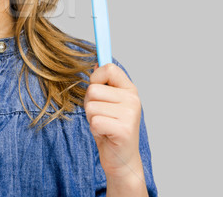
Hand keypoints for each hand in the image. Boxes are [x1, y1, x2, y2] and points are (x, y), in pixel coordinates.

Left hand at [84, 63, 146, 192]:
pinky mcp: (124, 130)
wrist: (121, 160)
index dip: (95, 77)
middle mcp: (133, 99)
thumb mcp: (108, 102)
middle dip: (90, 103)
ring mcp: (130, 114)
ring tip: (104, 126)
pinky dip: (95, 129)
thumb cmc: (110, 129)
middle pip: (93, 89)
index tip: (98, 90)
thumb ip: (103, 84)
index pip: (109, 68)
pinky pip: (95, 121)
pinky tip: (106, 135)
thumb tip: (96, 62)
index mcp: (130, 89)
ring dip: (92, 118)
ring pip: (91, 105)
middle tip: (101, 116)